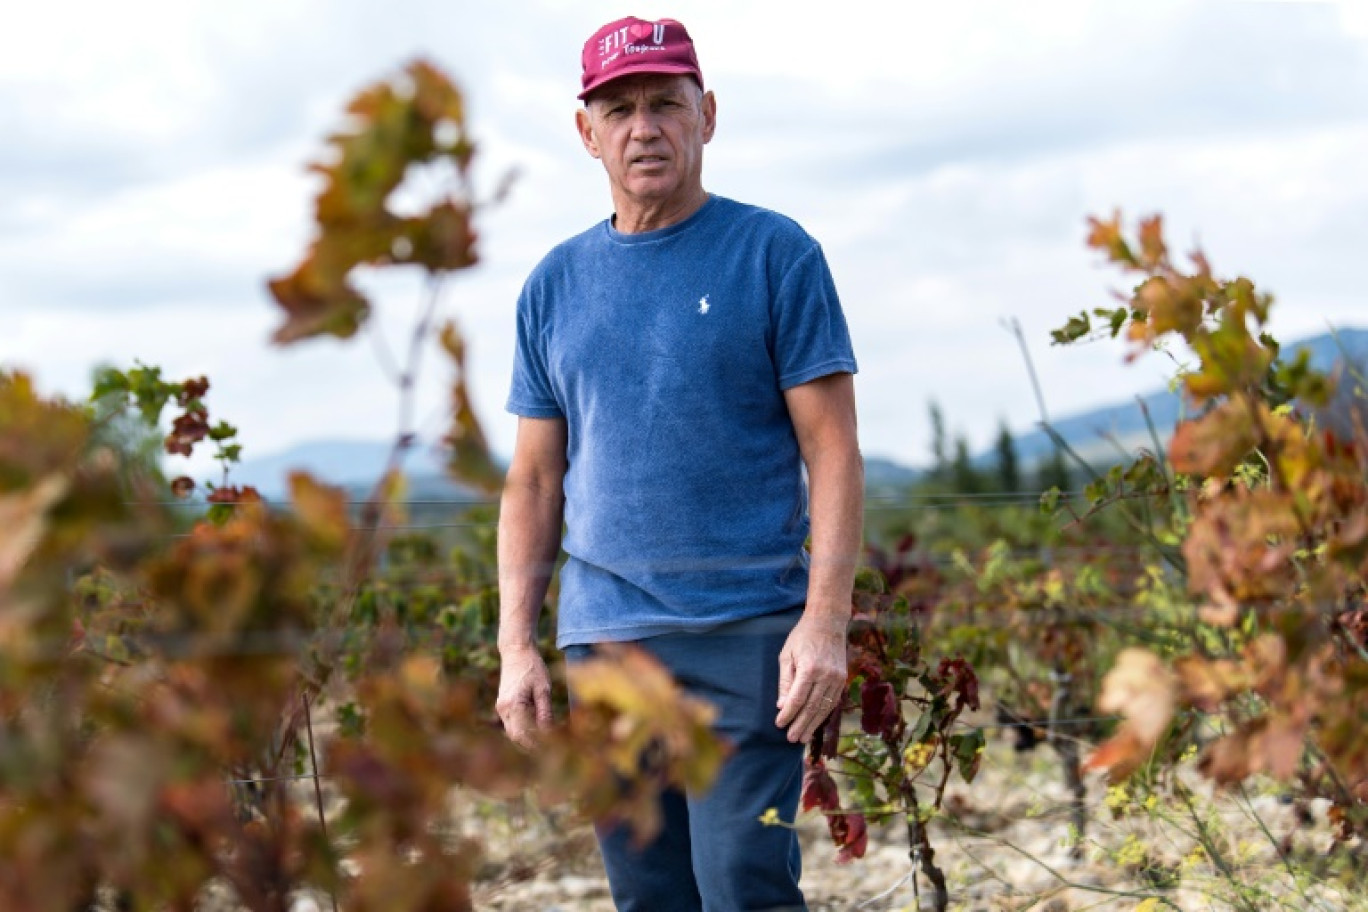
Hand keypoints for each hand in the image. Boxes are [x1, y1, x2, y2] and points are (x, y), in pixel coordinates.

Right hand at [495, 644, 553, 748]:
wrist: (516, 651)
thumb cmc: (532, 667)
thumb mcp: (543, 689)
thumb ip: (545, 712)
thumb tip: (549, 733)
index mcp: (512, 705)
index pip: (523, 734)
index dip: (536, 745)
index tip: (553, 749)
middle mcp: (503, 709)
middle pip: (516, 737)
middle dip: (532, 745)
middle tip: (552, 749)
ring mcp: (501, 707)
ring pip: (513, 732)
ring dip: (528, 738)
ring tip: (548, 742)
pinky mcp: (504, 705)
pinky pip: (513, 724)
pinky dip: (524, 730)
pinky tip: (539, 730)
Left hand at [775, 613, 847, 743]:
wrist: (828, 622)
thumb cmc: (802, 637)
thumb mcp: (787, 655)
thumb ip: (785, 682)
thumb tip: (782, 705)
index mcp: (809, 668)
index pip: (797, 699)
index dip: (788, 714)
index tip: (779, 724)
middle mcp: (826, 675)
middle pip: (812, 707)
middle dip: (800, 724)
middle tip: (791, 739)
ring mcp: (837, 678)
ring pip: (824, 707)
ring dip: (813, 724)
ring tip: (803, 737)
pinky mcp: (843, 679)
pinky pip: (833, 701)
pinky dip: (823, 714)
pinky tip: (816, 723)